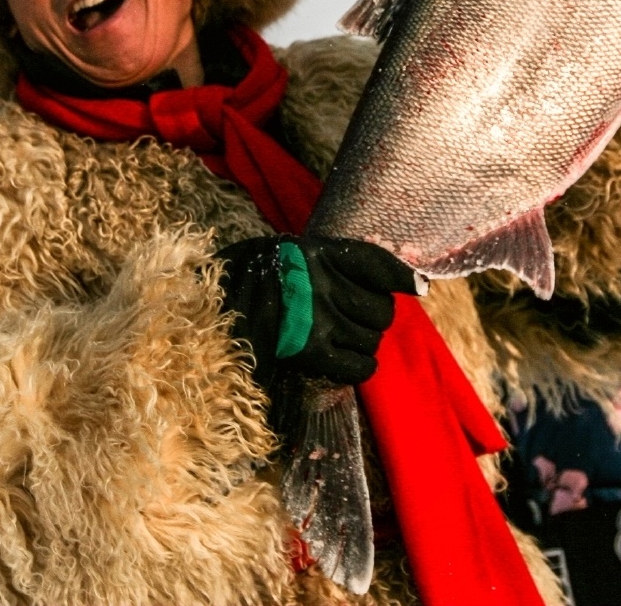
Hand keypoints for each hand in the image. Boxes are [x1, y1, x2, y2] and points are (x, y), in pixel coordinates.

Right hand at [216, 235, 417, 385]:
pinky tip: (340, 362)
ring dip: (360, 344)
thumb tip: (407, 285)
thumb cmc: (245, 285)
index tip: (415, 288)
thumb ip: (330, 263)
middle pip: (381, 310)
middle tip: (345, 321)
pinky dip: (357, 368)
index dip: (400, 277)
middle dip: (369, 319)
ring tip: (333, 341)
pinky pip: (361, 366)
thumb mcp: (284, 257)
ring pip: (372, 338)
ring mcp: (320, 316)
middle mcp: (325, 281)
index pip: (377, 262)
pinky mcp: (313, 351)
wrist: (205, 313)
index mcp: (318, 252)